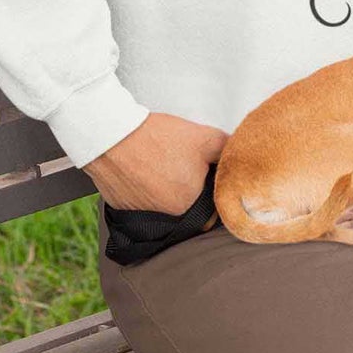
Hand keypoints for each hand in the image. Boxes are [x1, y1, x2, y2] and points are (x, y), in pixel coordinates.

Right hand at [84, 111, 229, 214]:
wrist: (115, 135)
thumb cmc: (160, 137)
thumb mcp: (206, 137)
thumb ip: (227, 152)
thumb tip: (238, 159)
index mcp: (189, 205)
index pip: (210, 214)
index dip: (212, 194)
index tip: (208, 177)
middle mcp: (165, 217)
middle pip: (187, 209)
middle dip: (190, 191)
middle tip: (186, 167)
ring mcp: (141, 214)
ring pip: (164, 207)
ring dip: (167, 192)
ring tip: (164, 165)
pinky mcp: (122, 207)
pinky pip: (141, 204)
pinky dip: (145, 191)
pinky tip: (145, 170)